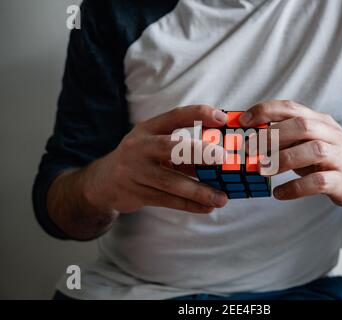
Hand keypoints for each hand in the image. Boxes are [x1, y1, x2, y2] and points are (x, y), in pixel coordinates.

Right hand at [83, 105, 228, 213]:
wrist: (104, 182)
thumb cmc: (141, 159)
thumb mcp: (156, 146)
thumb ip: (183, 149)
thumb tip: (221, 157)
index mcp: (148, 129)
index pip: (174, 116)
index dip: (198, 114)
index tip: (222, 118)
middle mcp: (139, 147)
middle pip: (170, 147)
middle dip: (198, 152)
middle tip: (223, 157)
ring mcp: (135, 171)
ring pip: (170, 181)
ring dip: (199, 191)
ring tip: (222, 198)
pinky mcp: (135, 194)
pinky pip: (167, 200)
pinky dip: (189, 205)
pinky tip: (207, 207)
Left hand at [239, 100, 341, 206]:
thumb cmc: (325, 156)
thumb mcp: (306, 140)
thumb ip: (283, 136)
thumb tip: (248, 137)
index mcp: (318, 120)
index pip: (291, 108)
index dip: (266, 111)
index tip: (243, 121)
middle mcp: (330, 134)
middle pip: (302, 126)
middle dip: (272, 136)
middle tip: (249, 149)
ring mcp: (338, 156)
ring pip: (313, 151)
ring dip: (283, 160)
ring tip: (261, 170)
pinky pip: (318, 182)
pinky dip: (295, 188)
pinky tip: (278, 193)